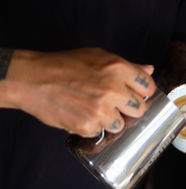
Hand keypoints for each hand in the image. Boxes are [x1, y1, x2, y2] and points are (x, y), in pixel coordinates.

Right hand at [5, 47, 155, 136]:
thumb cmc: (64, 65)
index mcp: (118, 69)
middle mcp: (113, 90)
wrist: (32, 79)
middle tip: (116, 105)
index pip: (148, 87)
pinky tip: (82, 115)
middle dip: (130, 109)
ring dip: (110, 120)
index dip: (143, 92)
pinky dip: (93, 127)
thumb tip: (149, 70)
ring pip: (120, 124)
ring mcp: (101, 110)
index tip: (137, 95)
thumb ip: (127, 66)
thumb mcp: (98, 56)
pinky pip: (100, 132)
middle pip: (140, 109)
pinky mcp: (87, 126)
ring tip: (94, 109)